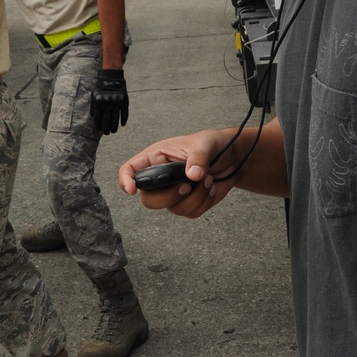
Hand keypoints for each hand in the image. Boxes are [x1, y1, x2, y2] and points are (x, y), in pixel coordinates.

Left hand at [90, 69, 128, 133]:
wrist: (111, 76)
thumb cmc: (100, 86)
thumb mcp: (93, 95)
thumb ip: (93, 106)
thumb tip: (93, 117)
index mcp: (99, 102)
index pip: (98, 117)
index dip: (98, 124)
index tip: (99, 129)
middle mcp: (108, 103)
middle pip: (107, 119)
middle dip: (106, 128)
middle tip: (107, 133)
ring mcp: (117, 102)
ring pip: (116, 118)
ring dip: (115, 126)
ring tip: (114, 131)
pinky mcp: (124, 100)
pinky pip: (124, 113)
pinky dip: (124, 119)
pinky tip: (122, 124)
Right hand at [118, 131, 236, 217]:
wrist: (231, 159)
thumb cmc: (212, 145)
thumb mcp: (206, 143)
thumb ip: (199, 157)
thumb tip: (192, 175)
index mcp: (157, 157)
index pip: (130, 169)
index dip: (125, 180)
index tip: (132, 190)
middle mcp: (161, 177)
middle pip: (148, 199)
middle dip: (170, 196)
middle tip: (188, 185)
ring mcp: (173, 192)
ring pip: (172, 208)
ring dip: (196, 196)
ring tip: (207, 179)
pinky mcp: (187, 203)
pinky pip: (190, 213)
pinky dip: (204, 202)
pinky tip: (211, 187)